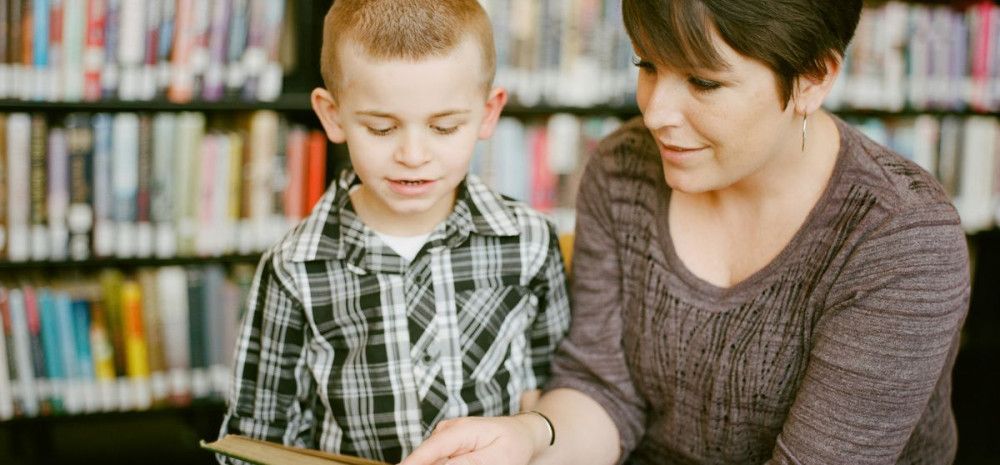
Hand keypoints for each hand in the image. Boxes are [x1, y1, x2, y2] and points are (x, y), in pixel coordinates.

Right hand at [399, 415, 546, 464]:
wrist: (521, 433)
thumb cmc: (513, 444)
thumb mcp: (497, 458)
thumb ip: (469, 464)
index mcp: (460, 429)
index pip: (429, 450)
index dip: (411, 463)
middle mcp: (446, 430)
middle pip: (425, 458)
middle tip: (467, 463)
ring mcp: (444, 437)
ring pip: (430, 459)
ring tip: (474, 460)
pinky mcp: (445, 447)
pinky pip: (437, 460)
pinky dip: (439, 464)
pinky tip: (470, 461)